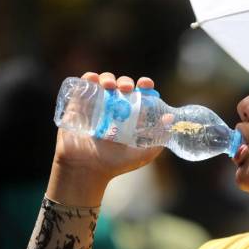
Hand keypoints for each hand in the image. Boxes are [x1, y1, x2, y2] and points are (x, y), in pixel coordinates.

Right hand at [46, 72, 163, 206]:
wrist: (87, 170)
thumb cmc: (115, 165)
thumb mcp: (144, 154)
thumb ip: (159, 138)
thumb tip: (171, 119)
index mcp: (130, 116)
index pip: (139, 94)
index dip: (144, 86)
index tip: (146, 84)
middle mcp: (113, 109)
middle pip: (121, 86)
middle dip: (126, 81)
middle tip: (127, 88)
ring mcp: (95, 106)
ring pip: (103, 82)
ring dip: (108, 78)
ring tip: (110, 86)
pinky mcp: (77, 106)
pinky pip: (82, 86)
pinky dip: (89, 78)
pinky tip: (94, 80)